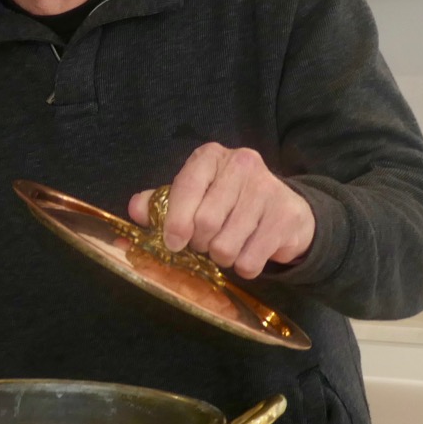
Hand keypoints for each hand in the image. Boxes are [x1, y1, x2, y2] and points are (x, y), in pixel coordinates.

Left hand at [128, 144, 314, 279]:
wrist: (286, 211)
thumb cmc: (229, 202)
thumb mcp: (193, 195)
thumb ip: (160, 203)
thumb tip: (136, 210)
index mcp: (210, 157)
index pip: (185, 188)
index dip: (175, 222)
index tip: (173, 243)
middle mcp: (241, 165)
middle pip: (205, 221)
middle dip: (199, 244)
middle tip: (204, 244)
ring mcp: (268, 189)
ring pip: (226, 246)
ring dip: (221, 257)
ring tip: (226, 248)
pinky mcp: (286, 217)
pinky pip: (250, 261)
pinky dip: (244, 267)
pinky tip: (249, 253)